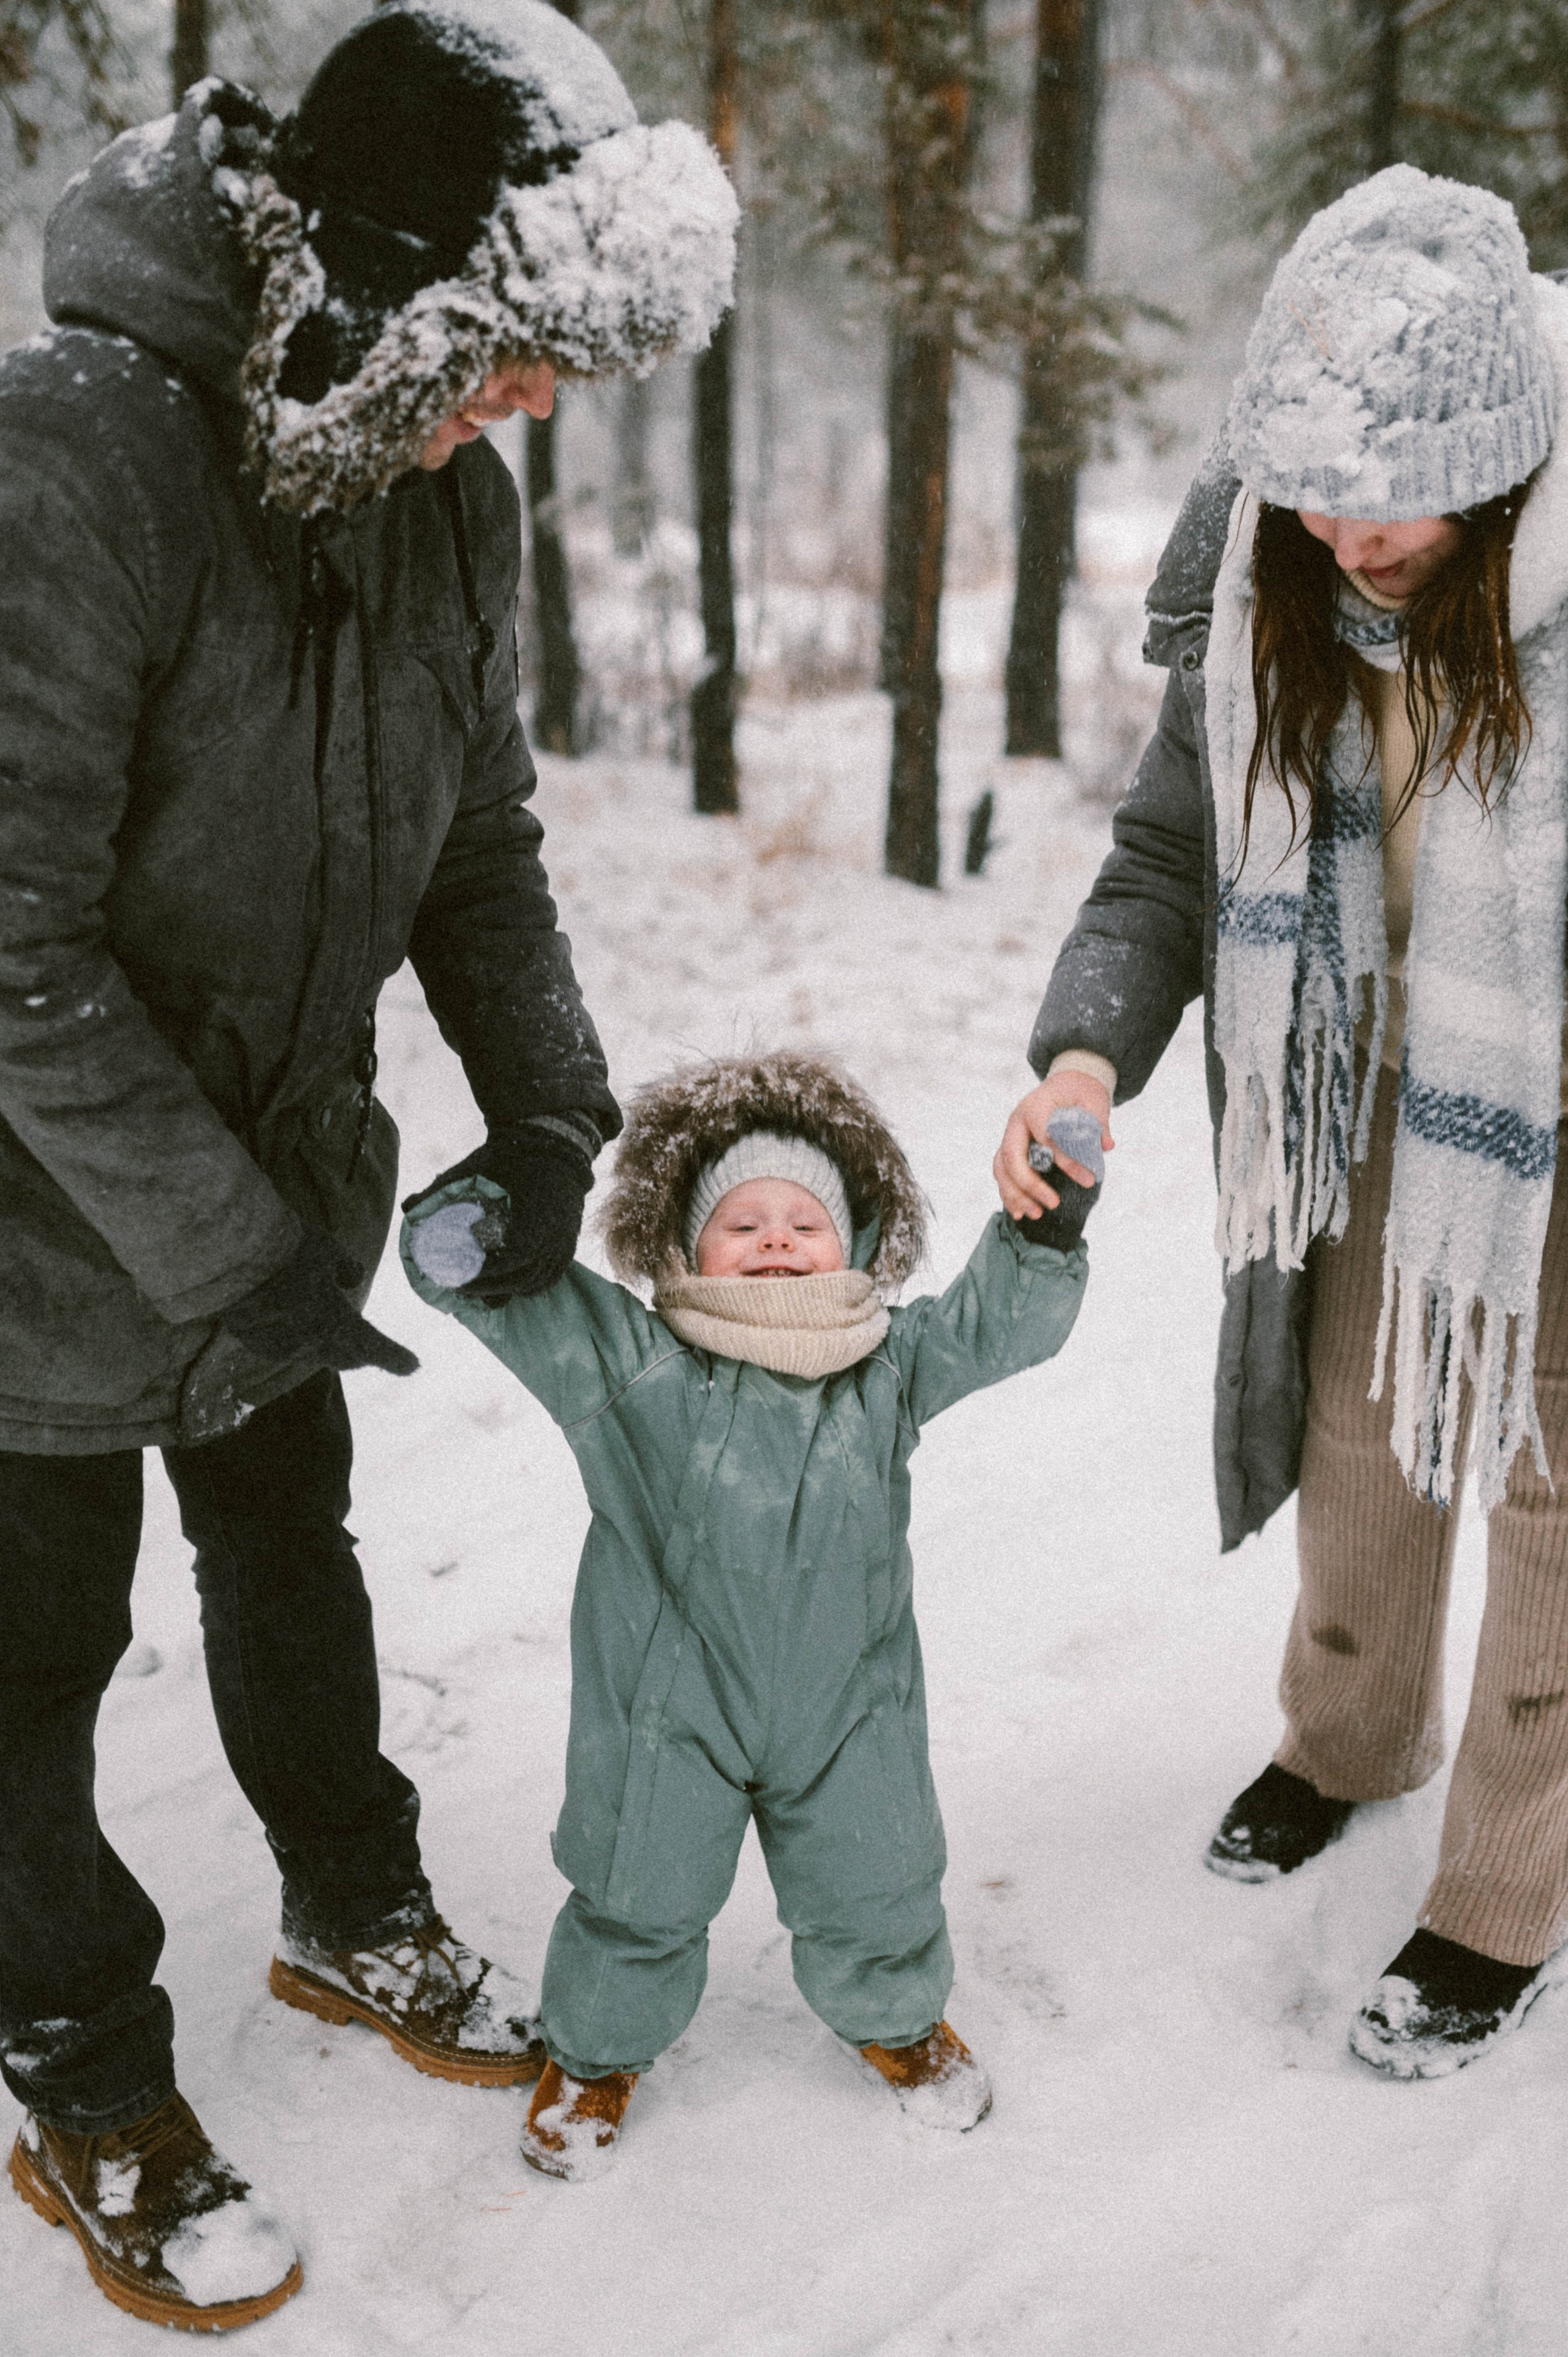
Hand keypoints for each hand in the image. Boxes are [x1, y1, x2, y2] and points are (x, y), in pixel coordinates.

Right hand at [218, 1229, 418, 1375]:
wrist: (229, 1258)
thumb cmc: (287, 1249)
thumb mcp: (327, 1250)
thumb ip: (343, 1268)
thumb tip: (354, 1278)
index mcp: (337, 1324)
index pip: (374, 1347)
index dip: (395, 1358)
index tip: (413, 1366)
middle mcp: (309, 1345)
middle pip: (342, 1357)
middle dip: (359, 1354)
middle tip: (371, 1353)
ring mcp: (278, 1347)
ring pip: (309, 1353)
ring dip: (323, 1345)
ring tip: (331, 1335)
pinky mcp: (251, 1341)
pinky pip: (281, 1345)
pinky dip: (292, 1337)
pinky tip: (290, 1323)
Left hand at [403, 1123, 590, 1304]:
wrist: (553, 1142)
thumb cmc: (511, 1155)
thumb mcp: (475, 1167)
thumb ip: (442, 1188)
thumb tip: (409, 1206)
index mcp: (534, 1218)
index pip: (510, 1260)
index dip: (484, 1274)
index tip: (459, 1277)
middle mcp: (554, 1236)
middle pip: (521, 1279)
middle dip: (489, 1288)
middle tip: (460, 1288)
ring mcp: (564, 1242)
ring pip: (536, 1283)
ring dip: (507, 1290)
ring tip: (480, 1288)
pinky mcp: (568, 1244)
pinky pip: (550, 1277)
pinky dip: (527, 1286)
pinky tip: (507, 1284)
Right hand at [994, 1072, 1114, 1221]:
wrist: (1065, 1086)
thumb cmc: (1078, 1092)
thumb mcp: (1093, 1100)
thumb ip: (1098, 1122)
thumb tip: (1106, 1145)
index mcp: (1035, 1107)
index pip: (1045, 1136)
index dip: (1065, 1160)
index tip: (1088, 1180)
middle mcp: (1016, 1122)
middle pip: (1012, 1156)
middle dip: (1030, 1184)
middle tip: (1053, 1203)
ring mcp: (1010, 1137)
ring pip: (1002, 1169)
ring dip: (1016, 1194)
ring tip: (1036, 1214)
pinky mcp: (1011, 1150)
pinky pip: (1003, 1175)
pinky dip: (1009, 1195)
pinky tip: (1019, 1213)